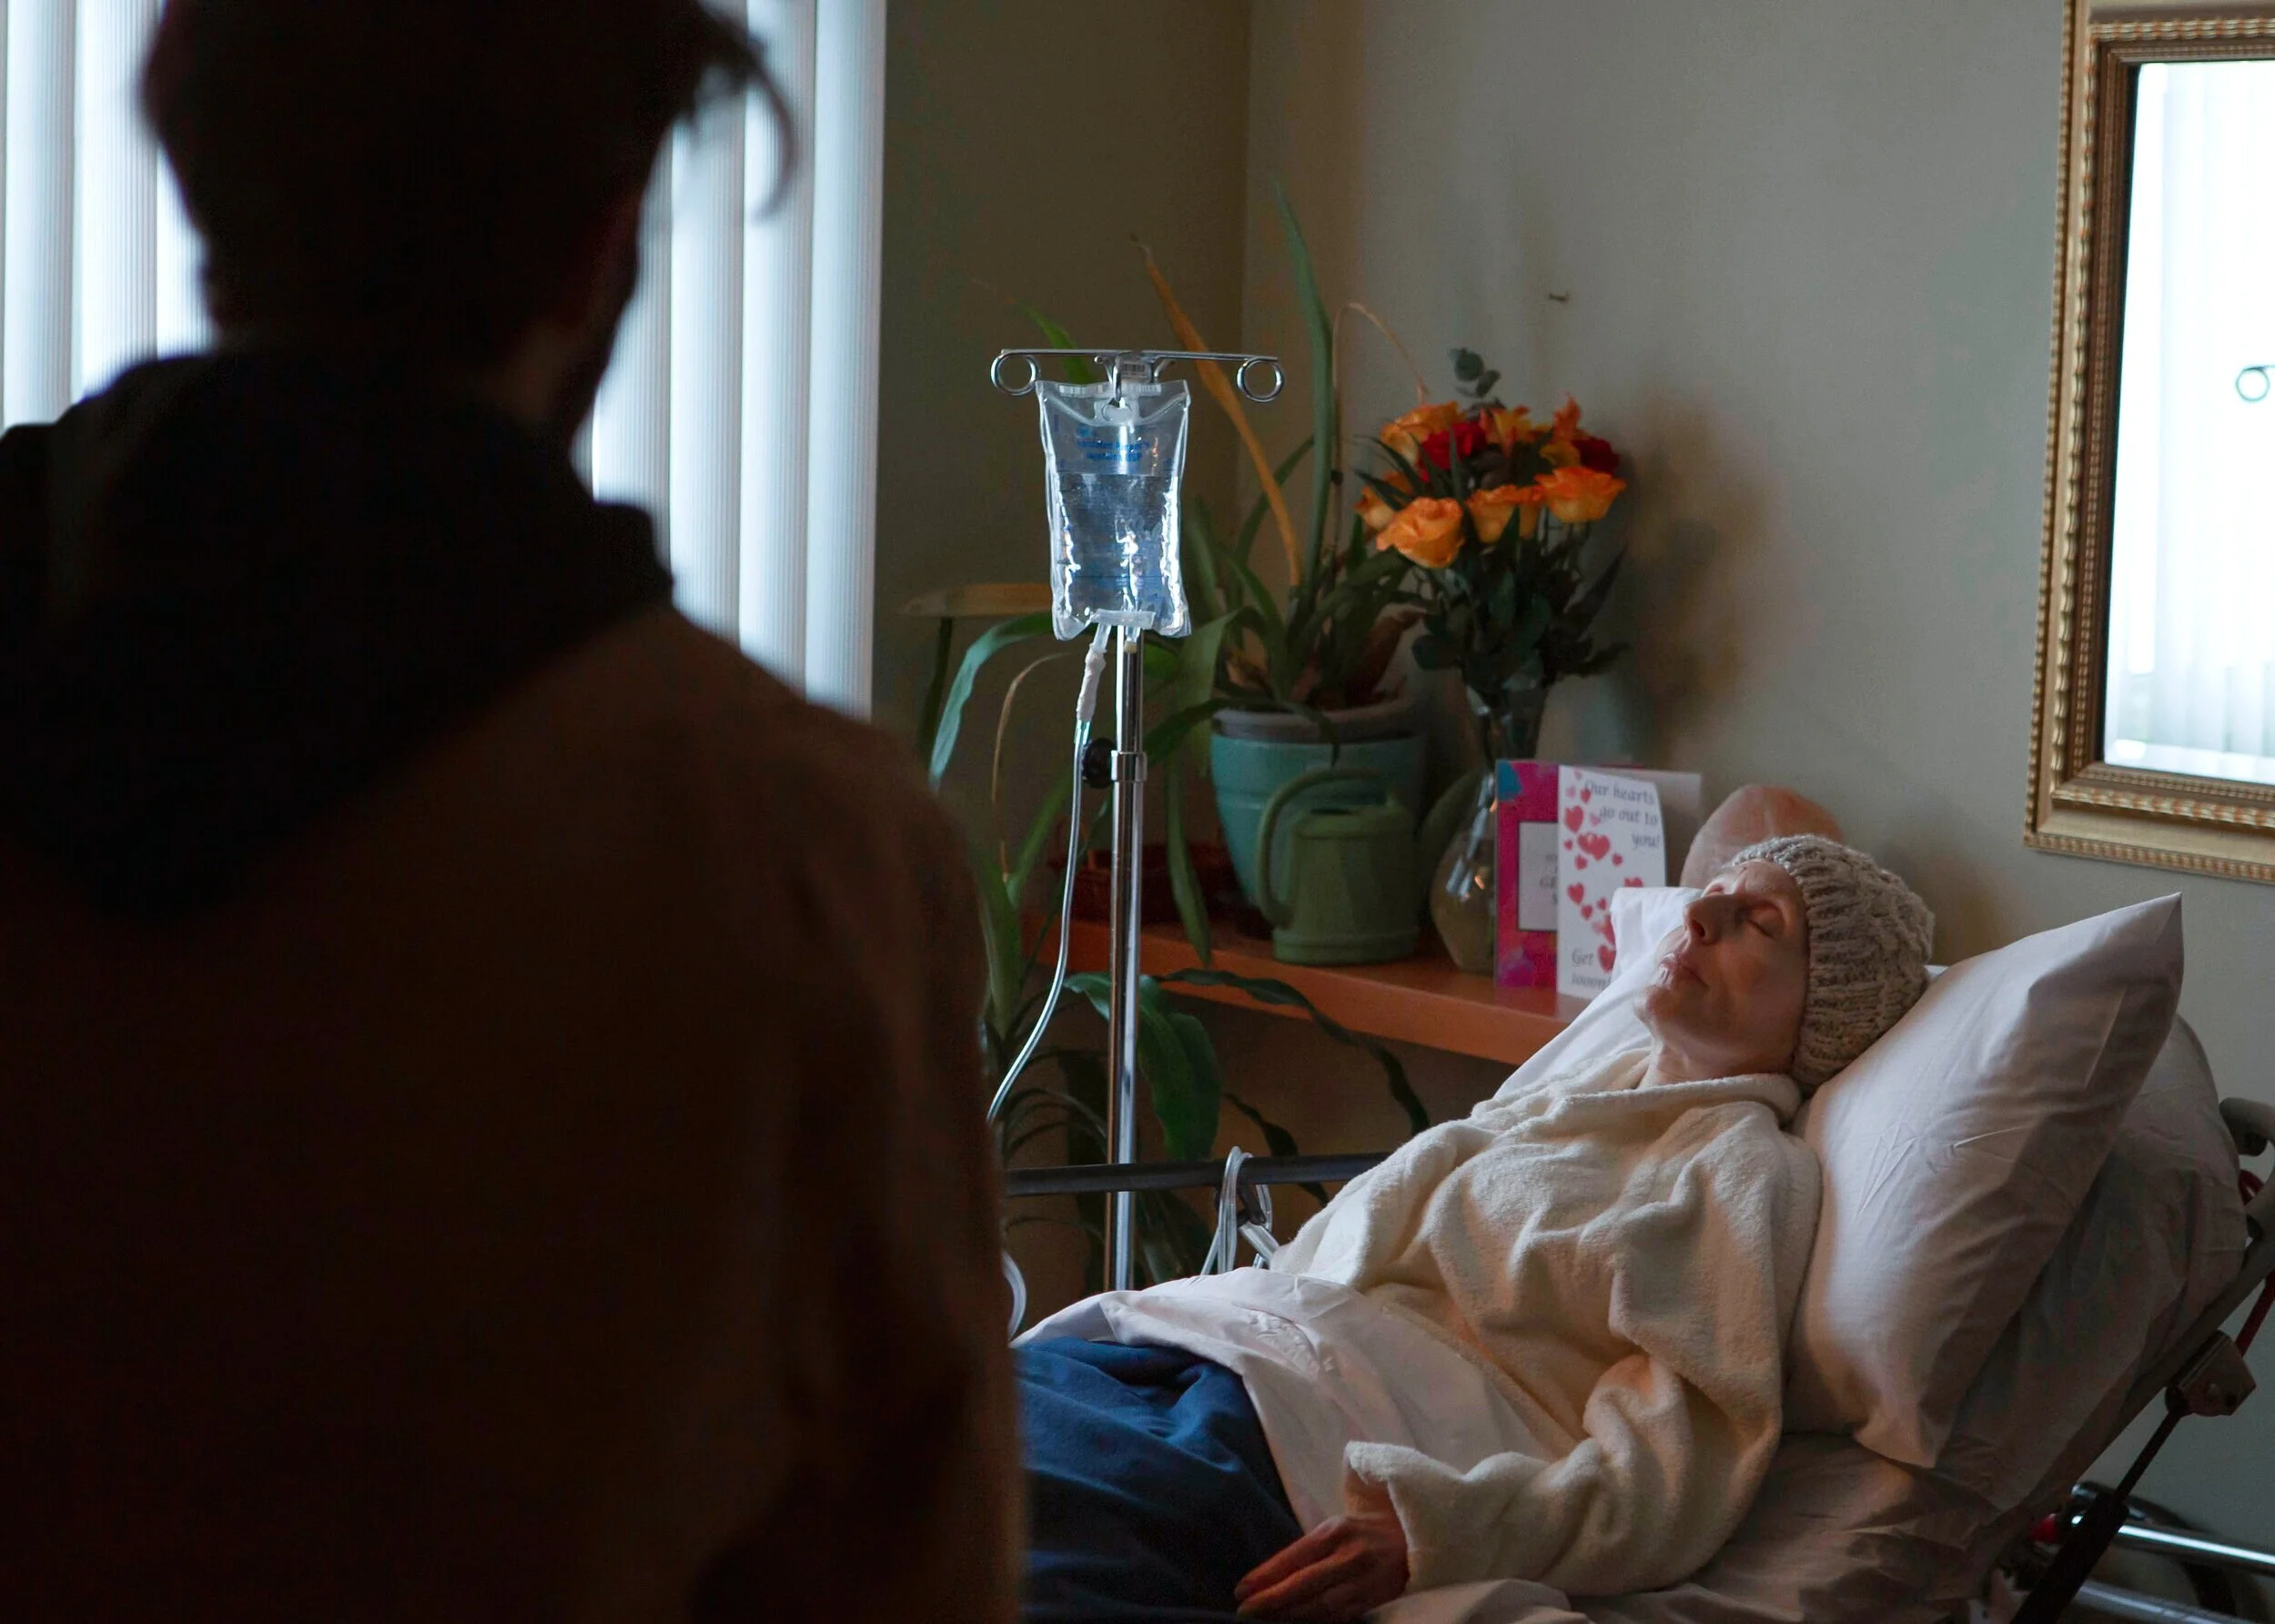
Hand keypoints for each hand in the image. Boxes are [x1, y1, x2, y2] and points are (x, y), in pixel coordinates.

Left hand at [1233, 1511, 1408, 1620]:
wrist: (1411, 1538)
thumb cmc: (1362, 1532)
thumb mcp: (1335, 1527)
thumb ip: (1307, 1548)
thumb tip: (1269, 1575)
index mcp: (1336, 1531)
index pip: (1294, 1556)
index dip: (1266, 1575)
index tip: (1241, 1590)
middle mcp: (1350, 1555)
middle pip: (1305, 1583)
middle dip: (1272, 1599)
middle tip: (1246, 1610)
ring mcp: (1365, 1580)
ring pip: (1323, 1605)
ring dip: (1292, 1615)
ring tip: (1267, 1620)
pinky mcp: (1376, 1599)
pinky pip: (1342, 1616)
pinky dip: (1317, 1622)